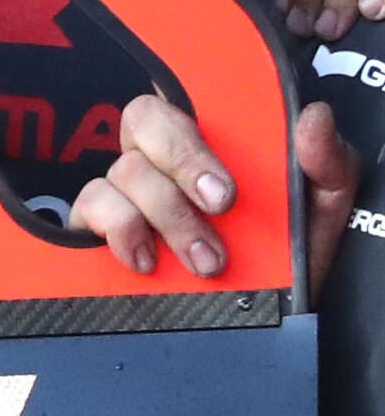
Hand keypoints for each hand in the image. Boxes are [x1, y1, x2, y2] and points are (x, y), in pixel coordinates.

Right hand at [66, 92, 356, 285]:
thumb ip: (327, 161)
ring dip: (164, 217)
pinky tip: (145, 260)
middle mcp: (164, 159)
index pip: (185, 99)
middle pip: (143, 120)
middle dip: (180, 164)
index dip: (196, 130)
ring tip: (203, 260)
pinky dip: (116, 232)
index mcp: (214, 141)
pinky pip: (88, 209)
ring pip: (122, 172)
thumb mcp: (323, 207)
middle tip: (219, 210)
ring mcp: (128, 191)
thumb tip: (312, 118)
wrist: (266, 316)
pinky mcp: (100, 227)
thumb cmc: (290, 254)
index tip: (228, 189)